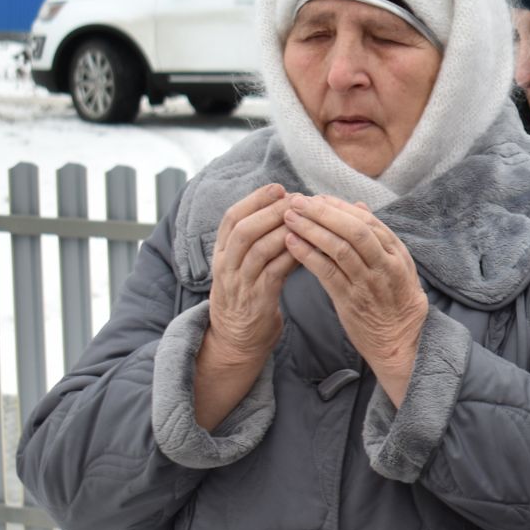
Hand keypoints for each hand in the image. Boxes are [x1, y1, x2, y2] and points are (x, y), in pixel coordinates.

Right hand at [205, 184, 296, 363]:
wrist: (237, 342)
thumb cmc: (249, 298)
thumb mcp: (246, 267)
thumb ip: (260, 244)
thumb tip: (291, 214)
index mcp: (221, 253)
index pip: (231, 218)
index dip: (254, 200)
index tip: (278, 187)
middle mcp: (225, 265)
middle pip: (243, 229)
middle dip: (270, 210)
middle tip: (297, 199)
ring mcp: (238, 284)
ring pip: (257, 249)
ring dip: (282, 230)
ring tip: (306, 219)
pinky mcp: (256, 300)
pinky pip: (273, 272)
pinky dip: (290, 257)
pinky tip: (307, 248)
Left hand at [281, 195, 428, 405]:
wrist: (398, 343)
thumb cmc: (396, 302)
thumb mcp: (399, 266)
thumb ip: (379, 237)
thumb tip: (359, 206)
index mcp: (397, 254)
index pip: (367, 222)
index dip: (339, 207)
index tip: (317, 198)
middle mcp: (385, 266)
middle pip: (354, 231)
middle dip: (323, 212)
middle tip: (297, 201)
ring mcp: (368, 284)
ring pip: (339, 249)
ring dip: (311, 230)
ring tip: (288, 217)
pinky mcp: (350, 301)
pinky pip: (326, 273)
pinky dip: (307, 255)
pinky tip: (290, 243)